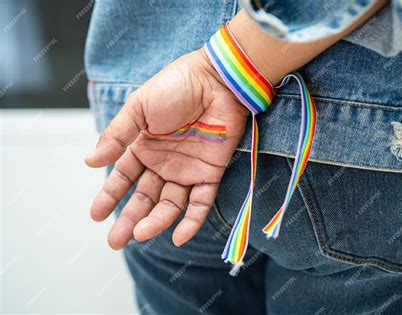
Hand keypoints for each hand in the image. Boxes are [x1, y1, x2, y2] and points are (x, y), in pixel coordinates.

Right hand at [85, 49, 248, 249]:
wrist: (217, 80)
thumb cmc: (177, 87)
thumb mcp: (138, 108)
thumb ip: (117, 136)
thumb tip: (89, 161)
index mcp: (144, 147)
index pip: (123, 177)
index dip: (109, 196)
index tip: (96, 215)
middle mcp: (164, 162)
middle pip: (145, 197)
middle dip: (129, 219)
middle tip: (116, 241)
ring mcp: (187, 169)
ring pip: (170, 204)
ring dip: (156, 221)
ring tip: (141, 234)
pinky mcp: (211, 173)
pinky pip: (201, 202)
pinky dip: (192, 221)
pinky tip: (179, 237)